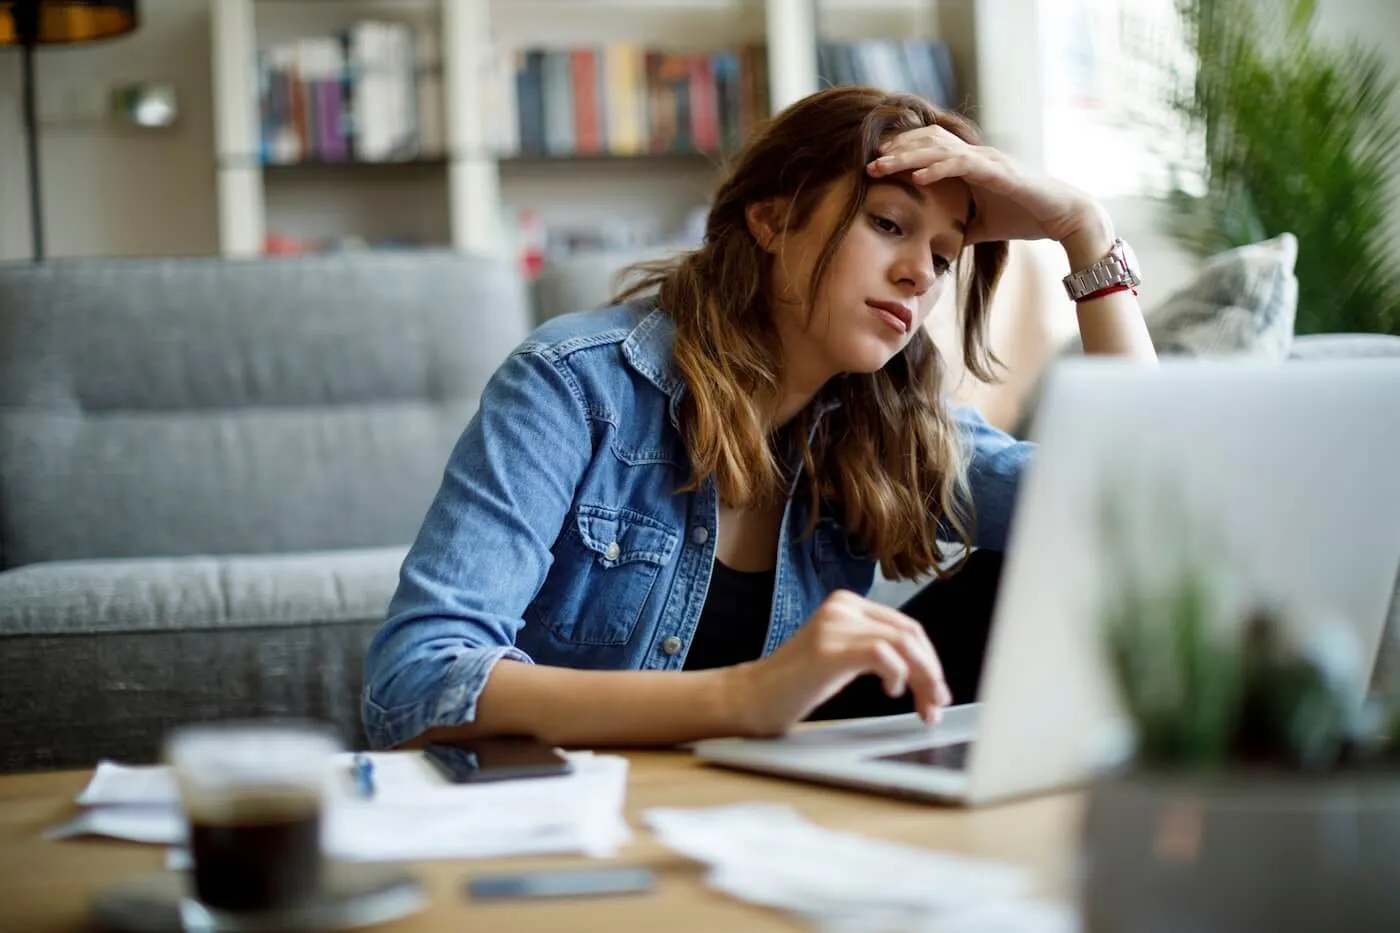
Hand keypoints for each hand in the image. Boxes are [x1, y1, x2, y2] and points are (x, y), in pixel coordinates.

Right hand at [725, 590, 951, 737]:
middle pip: (911, 635)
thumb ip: (875, 651)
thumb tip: (927, 674)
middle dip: (932, 673)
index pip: (908, 627)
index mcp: (848, 604)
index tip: (937, 693)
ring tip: (924, 707)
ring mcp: (834, 625)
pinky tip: (892, 692)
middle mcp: (843, 607)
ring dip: (923, 679)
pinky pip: (882, 654)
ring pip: (904, 644)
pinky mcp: (828, 649)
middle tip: (936, 705)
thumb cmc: (795, 685)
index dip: (930, 662)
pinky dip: (898, 676)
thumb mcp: (842, 657)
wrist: (751, 698)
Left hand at [867, 126, 1111, 249]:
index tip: (874, 164)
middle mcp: (977, 154)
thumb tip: (935, 243)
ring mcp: (988, 160)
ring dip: (907, 157)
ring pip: (939, 149)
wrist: (1063, 218)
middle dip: (896, 150)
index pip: (928, 147)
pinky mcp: (1000, 172)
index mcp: (970, 163)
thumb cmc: (1025, 216)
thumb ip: (957, 225)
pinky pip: (962, 165)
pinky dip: (937, 169)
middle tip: (868, 163)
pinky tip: (917, 178)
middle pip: (928, 141)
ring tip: (882, 166)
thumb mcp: (980, 224)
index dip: (901, 151)